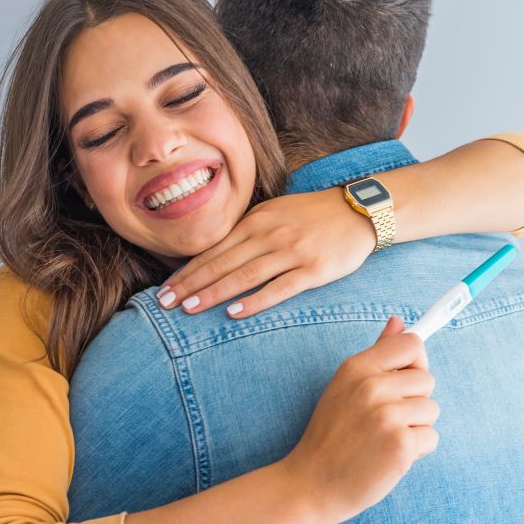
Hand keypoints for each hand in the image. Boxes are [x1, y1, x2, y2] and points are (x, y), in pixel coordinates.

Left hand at [156, 187, 376, 317]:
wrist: (359, 211)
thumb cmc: (312, 215)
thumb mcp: (275, 213)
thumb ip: (247, 231)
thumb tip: (214, 254)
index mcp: (257, 221)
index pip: (215, 250)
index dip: (188, 271)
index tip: (165, 289)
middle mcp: (269, 234)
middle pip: (222, 263)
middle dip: (191, 284)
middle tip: (165, 304)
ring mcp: (291, 252)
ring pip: (244, 275)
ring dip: (214, 293)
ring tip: (189, 310)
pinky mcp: (314, 269)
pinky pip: (279, 288)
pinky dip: (255, 301)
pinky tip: (234, 313)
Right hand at [277, 316, 439, 523]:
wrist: (311, 483)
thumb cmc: (331, 435)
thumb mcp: (345, 386)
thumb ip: (377, 353)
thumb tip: (399, 321)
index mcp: (357, 367)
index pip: (411, 344)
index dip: (414, 363)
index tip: (405, 381)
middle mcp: (372, 386)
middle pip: (427, 380)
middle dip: (413, 402)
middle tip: (383, 421)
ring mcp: (387, 416)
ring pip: (431, 410)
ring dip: (415, 428)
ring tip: (383, 440)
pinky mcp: (401, 445)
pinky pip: (431, 438)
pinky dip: (416, 451)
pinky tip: (389, 457)